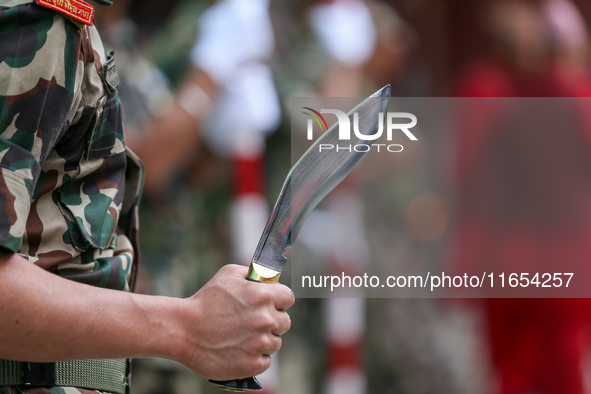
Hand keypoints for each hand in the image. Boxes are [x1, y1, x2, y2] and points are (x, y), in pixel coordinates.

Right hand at [179, 264, 293, 379]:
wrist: (183, 330)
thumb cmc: (205, 300)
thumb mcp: (228, 274)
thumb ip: (252, 274)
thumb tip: (268, 277)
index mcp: (263, 296)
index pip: (288, 298)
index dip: (280, 300)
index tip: (272, 303)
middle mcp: (265, 319)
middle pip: (285, 322)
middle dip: (273, 320)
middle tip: (255, 321)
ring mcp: (259, 343)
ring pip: (276, 343)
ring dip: (264, 340)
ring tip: (243, 336)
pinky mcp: (252, 364)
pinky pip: (265, 360)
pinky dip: (256, 357)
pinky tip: (241, 350)